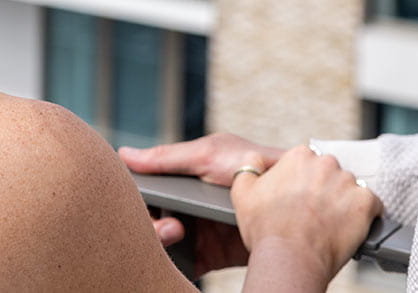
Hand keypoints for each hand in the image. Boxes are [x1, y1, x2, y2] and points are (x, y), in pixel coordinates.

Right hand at [120, 133, 283, 271]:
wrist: (295, 198)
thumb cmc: (252, 164)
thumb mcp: (207, 154)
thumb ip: (166, 157)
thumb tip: (123, 154)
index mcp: (181, 183)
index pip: (148, 197)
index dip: (141, 205)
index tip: (142, 207)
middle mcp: (185, 208)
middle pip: (154, 223)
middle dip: (152, 226)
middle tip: (167, 225)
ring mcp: (199, 232)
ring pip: (167, 245)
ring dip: (163, 244)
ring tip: (177, 233)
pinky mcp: (214, 254)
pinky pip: (188, 263)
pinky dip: (179, 263)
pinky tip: (181, 256)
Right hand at [230, 146, 382, 286]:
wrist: (290, 257)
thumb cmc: (267, 228)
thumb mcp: (243, 192)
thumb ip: (249, 167)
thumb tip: (254, 159)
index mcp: (299, 156)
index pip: (307, 163)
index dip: (302, 183)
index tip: (299, 199)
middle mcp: (326, 163)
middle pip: (330, 173)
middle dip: (324, 189)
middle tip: (314, 213)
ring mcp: (348, 182)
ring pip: (350, 189)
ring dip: (343, 202)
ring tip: (330, 224)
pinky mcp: (365, 202)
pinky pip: (372, 204)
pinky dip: (365, 215)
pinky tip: (350, 227)